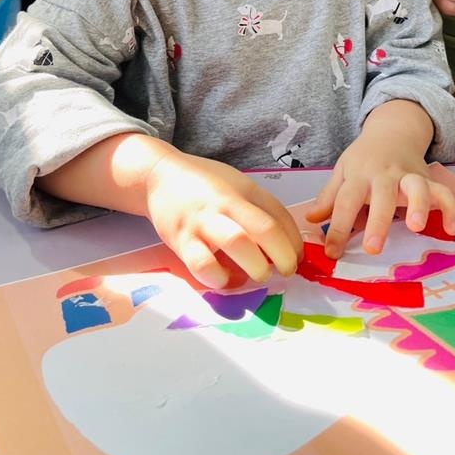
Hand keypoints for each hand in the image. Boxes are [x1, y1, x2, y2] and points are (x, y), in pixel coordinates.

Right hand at [144, 149, 302, 288]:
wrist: (158, 176)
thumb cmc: (205, 183)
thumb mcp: (238, 186)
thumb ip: (261, 209)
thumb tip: (288, 243)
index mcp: (242, 192)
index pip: (277, 217)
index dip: (294, 243)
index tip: (297, 258)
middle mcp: (224, 206)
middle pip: (262, 230)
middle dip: (282, 256)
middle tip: (284, 270)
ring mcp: (202, 222)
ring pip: (236, 244)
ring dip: (255, 265)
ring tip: (259, 274)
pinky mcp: (180, 240)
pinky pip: (202, 264)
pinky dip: (218, 277)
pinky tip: (224, 279)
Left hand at [304, 117, 454, 259]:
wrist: (392, 131)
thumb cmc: (365, 158)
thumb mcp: (343, 171)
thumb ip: (329, 197)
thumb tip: (311, 220)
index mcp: (359, 175)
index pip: (346, 201)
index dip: (338, 227)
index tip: (332, 253)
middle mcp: (384, 174)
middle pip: (381, 196)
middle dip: (378, 222)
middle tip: (373, 249)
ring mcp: (409, 175)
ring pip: (416, 187)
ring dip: (418, 205)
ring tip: (416, 227)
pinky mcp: (429, 179)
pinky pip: (444, 192)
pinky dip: (451, 208)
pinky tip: (452, 230)